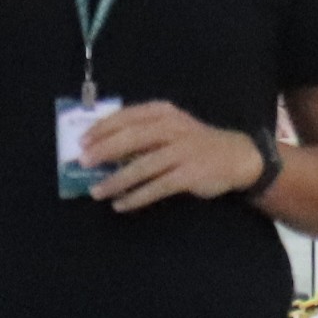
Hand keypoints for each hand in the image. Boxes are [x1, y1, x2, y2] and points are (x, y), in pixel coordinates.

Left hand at [83, 101, 265, 212]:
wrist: (235, 156)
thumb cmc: (194, 142)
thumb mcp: (171, 127)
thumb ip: (142, 133)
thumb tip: (104, 149)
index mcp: (163, 113)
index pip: (127, 117)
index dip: (102, 129)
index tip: (82, 141)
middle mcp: (172, 129)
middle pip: (131, 138)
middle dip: (104, 151)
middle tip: (83, 164)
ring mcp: (181, 152)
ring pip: (142, 166)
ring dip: (116, 180)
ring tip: (97, 192)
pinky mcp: (189, 175)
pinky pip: (156, 187)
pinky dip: (136, 197)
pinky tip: (121, 204)